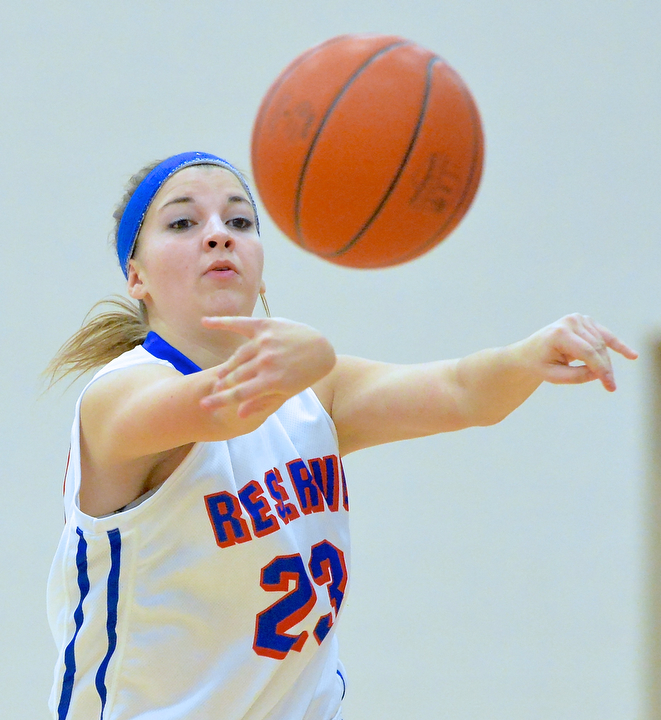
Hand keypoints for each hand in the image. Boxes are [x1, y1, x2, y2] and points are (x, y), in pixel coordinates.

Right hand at [199, 316, 335, 416]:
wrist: (320, 349)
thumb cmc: (303, 375)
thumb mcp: (286, 393)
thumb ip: (262, 403)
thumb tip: (239, 414)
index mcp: (272, 381)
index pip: (239, 394)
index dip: (219, 400)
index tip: (205, 405)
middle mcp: (266, 362)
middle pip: (235, 376)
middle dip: (223, 385)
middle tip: (217, 389)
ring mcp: (265, 342)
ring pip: (236, 357)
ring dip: (227, 368)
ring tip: (222, 376)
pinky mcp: (265, 326)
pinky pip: (239, 324)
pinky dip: (221, 323)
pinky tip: (204, 322)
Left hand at [521, 314, 637, 390]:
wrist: (530, 352)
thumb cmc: (540, 364)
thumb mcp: (554, 376)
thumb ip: (577, 376)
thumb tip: (600, 373)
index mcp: (559, 333)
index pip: (588, 352)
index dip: (601, 370)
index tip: (610, 386)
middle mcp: (571, 322)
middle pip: (597, 349)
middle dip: (604, 369)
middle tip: (610, 386)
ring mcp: (579, 319)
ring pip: (602, 345)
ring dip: (604, 362)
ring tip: (605, 378)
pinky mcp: (586, 321)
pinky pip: (605, 335)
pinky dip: (618, 345)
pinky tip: (632, 356)